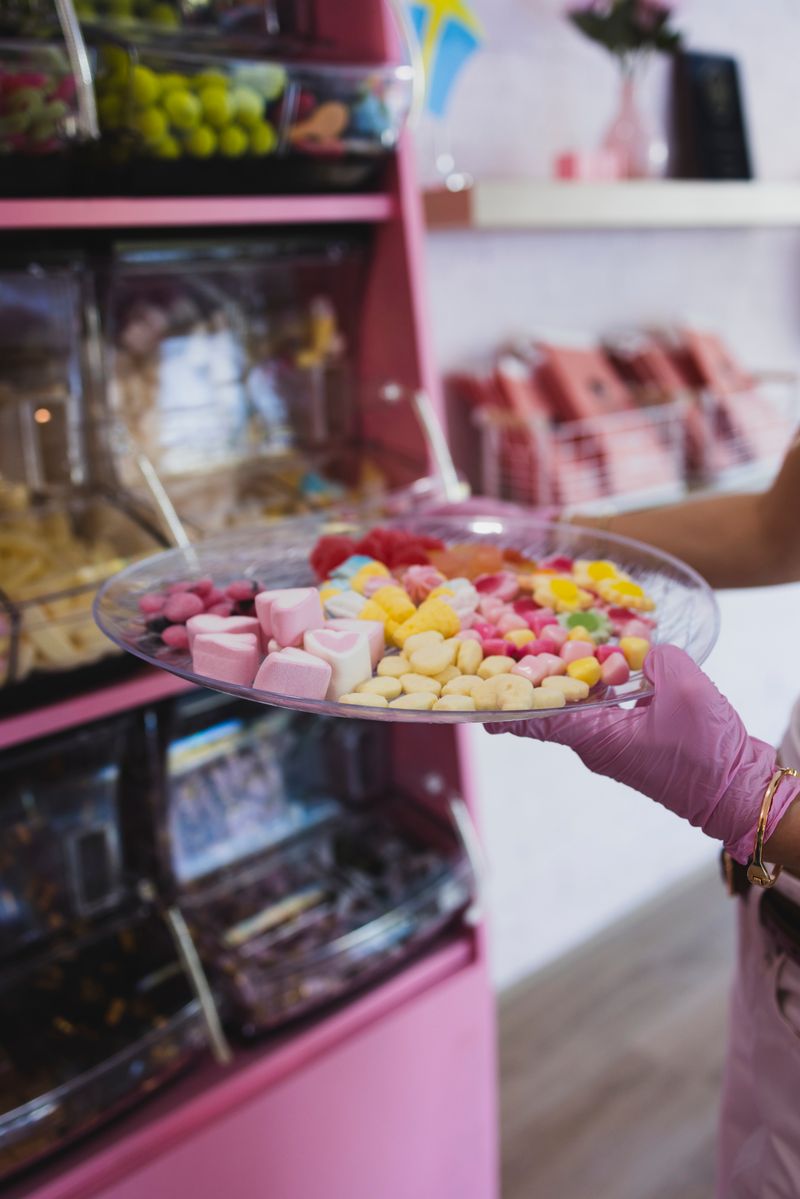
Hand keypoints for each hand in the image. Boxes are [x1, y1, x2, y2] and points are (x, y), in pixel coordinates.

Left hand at [490, 645, 796, 863]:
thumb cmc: (708, 754)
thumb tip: (645, 648)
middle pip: (549, 709)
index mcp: (596, 737)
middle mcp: (596, 743)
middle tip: (504, 647)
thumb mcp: (686, 692)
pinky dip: (596, 686)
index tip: (469, 695)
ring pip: (577, 708)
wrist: (740, 794)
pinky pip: (604, 710)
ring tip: (543, 645)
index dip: (501, 703)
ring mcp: (616, 744)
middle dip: (528, 680)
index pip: (534, 719)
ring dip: (563, 680)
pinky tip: (602, 661)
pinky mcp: (636, 741)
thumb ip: (659, 659)